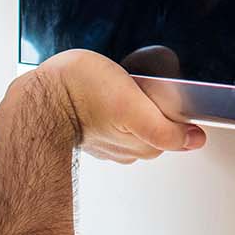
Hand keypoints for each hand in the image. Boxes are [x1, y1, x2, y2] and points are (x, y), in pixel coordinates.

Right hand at [38, 49, 205, 163]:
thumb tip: (195, 140)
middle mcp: (126, 150)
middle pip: (157, 124)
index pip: (175, 130)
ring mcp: (107, 140)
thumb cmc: (80, 95)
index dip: (175, 108)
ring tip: (121, 84)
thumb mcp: (132, 106)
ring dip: (135, 102)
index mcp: (140, 147)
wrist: (39, 96)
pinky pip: (115, 115)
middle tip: (140, 85)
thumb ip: (165, 129)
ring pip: (136, 119)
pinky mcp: (92, 128)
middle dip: (155, 105)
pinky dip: (116, 102)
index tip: (161, 92)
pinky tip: (107, 90)